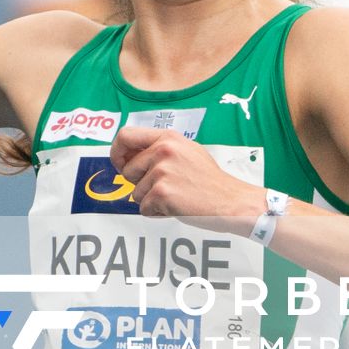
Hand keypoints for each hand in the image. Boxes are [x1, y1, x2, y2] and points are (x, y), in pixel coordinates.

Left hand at [109, 127, 262, 233]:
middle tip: (164, 187)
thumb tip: (128, 155)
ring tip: (176, 196)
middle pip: (127, 171)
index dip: (117, 153)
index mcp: (168, 138)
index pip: (125, 136)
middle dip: (139, 184)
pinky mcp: (162, 193)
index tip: (120, 165)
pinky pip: (144, 208)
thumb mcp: (187, 151)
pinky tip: (176, 206)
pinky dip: (156, 212)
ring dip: (150, 200)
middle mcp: (163, 151)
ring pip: (135, 193)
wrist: (231, 202)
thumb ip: (159, 149)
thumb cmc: (209, 180)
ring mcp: (162, 172)